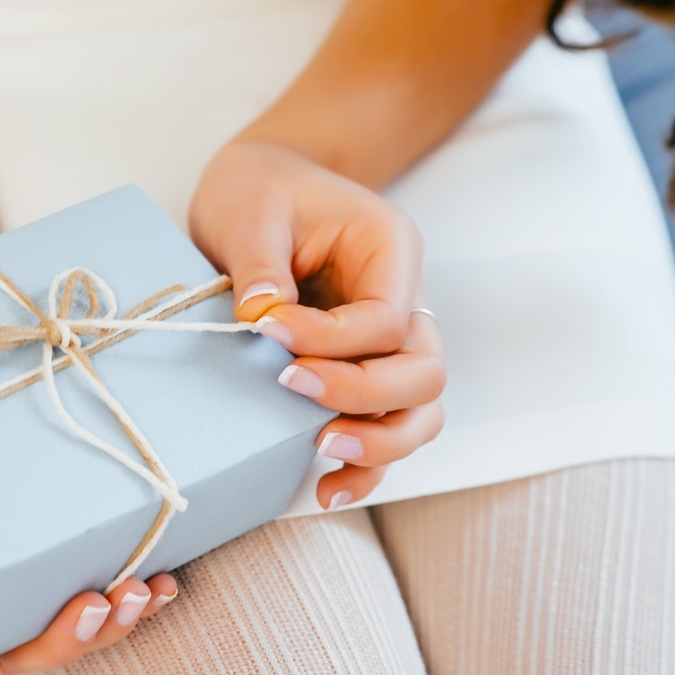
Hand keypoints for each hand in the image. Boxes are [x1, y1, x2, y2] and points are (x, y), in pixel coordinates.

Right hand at [0, 362, 178, 674]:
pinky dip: (144, 579)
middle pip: (27, 633)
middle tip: (98, 605)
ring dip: (115, 618)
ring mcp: (37, 539)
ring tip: (143, 592)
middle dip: (65, 638)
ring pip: (79, 612)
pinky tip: (166, 570)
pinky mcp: (82, 506)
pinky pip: (117, 563)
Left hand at [189, 140, 445, 508]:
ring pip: (420, 410)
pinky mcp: (364, 369)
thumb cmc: (261, 190)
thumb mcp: (252, 211)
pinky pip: (387, 424)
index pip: (386, 317)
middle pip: (422, 371)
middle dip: (362, 393)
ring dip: (378, 440)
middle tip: (292, 387)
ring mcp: (391, 340)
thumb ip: (260, 264)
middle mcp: (407, 299)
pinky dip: (367, 463)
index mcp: (391, 249)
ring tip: (322, 449)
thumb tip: (260, 321)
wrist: (262, 185)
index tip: (266, 331)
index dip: (331, 339)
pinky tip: (328, 489)